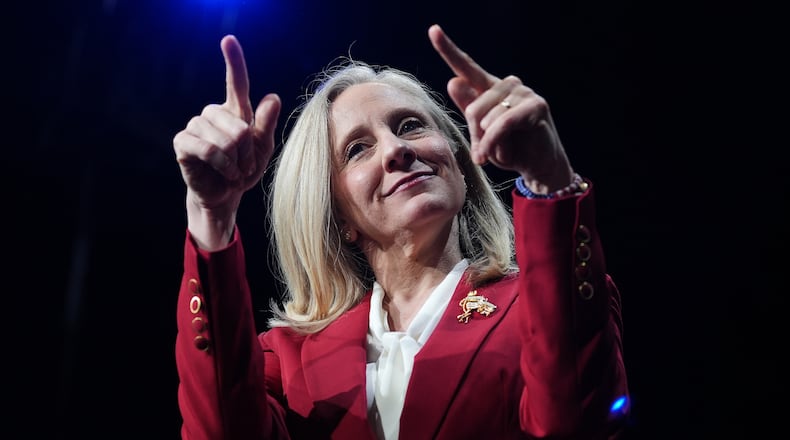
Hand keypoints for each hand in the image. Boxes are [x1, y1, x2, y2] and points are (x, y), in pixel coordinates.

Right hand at [173, 35, 280, 247]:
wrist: (226, 196)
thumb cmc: (245, 170)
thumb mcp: (263, 150)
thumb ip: (266, 125)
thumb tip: (273, 98)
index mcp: (235, 111)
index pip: (235, 83)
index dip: (233, 61)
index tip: (228, 40)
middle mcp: (213, 114)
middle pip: (239, 126)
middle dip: (248, 151)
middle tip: (246, 166)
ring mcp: (195, 126)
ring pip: (225, 138)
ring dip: (236, 161)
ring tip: (235, 171)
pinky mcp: (182, 142)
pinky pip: (208, 149)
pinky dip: (222, 165)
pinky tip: (225, 173)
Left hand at [428, 25, 573, 191]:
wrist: (538, 167)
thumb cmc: (510, 149)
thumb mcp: (482, 134)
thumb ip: (469, 110)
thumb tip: (453, 81)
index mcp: (489, 88)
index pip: (466, 68)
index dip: (448, 50)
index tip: (433, 30)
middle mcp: (507, 84)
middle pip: (472, 108)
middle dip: (476, 136)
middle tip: (484, 152)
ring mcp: (523, 93)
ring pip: (487, 118)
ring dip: (488, 143)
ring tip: (500, 151)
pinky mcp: (536, 105)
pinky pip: (503, 124)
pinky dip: (495, 142)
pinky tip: (498, 155)